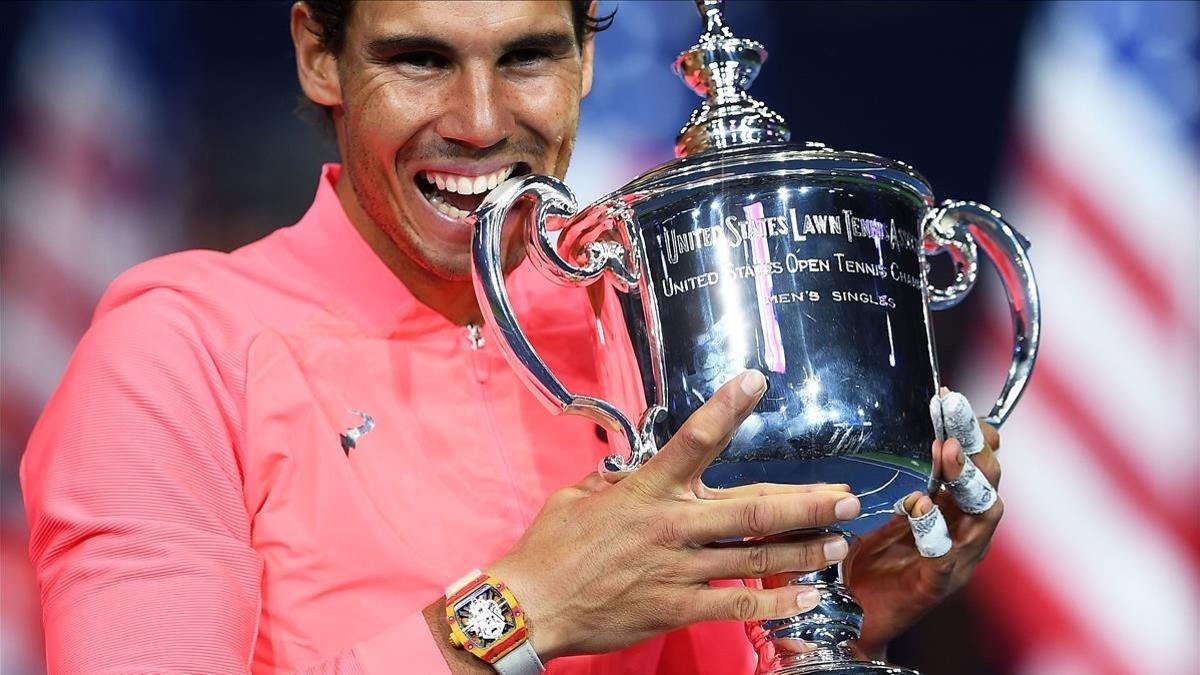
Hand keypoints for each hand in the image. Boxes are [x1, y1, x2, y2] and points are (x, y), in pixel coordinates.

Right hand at [488, 370, 861, 659]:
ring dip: (804, 548)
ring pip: (755, 556)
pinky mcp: (676, 607)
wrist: (529, 606)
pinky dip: (775, 599)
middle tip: (847, 497)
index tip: (756, 381)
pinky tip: (806, 596)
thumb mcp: (578, 497)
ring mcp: (677, 569)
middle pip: (752, 508)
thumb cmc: (550, 549)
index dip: (728, 407)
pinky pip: (736, 602)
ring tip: (840, 542)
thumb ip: (614, 481)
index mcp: (646, 490)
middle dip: (807, 502)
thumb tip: (632, 470)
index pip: (695, 439)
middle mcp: (671, 525)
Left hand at [844, 417, 1002, 658]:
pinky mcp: (935, 586)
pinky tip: (920, 505)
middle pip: (988, 483)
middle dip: (976, 445)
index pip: (978, 465)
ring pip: (982, 515)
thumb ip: (904, 481)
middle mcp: (964, 534)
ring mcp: (956, 561)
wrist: (854, 616)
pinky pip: (944, 556)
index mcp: (953, 512)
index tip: (950, 400)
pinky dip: (934, 529)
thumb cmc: (872, 563)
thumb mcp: (887, 512)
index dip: (972, 431)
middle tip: (955, 414)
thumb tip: (896, 433)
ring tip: (948, 451)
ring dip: (967, 479)